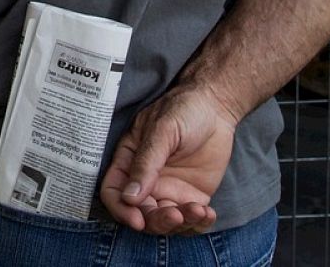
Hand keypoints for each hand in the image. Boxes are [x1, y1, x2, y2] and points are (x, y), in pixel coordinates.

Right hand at [98, 84, 237, 235]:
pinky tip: (208, 213)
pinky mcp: (192, 197)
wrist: (216, 106)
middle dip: (156, 220)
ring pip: (165, 222)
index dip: (121, 210)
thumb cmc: (183, 110)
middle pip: (140, 213)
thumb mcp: (162, 131)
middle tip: (175, 215)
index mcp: (129, 161)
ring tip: (198, 210)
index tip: (138, 219)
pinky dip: (198, 224)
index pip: (114, 192)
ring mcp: (169, 190)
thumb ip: (146, 163)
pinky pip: (191, 221)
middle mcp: (145, 181)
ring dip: (180, 224)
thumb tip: (129, 197)